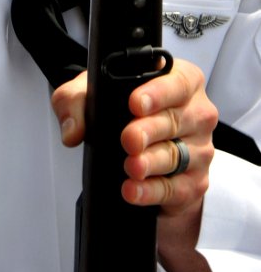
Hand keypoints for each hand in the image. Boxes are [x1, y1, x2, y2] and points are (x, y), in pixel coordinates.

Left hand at [50, 59, 216, 214]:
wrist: (137, 154)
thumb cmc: (121, 111)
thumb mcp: (91, 95)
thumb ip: (74, 101)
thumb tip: (73, 131)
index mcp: (182, 81)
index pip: (177, 83)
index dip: (158, 92)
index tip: (135, 103)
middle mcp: (196, 113)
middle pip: (176, 120)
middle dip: (150, 130)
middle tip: (129, 139)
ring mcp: (199, 149)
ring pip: (177, 155)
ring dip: (152, 162)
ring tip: (132, 166)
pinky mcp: (194, 182)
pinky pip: (176, 188)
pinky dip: (152, 191)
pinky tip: (133, 190)